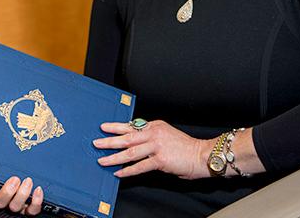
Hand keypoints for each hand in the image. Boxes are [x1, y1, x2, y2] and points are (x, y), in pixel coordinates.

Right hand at [0, 176, 43, 214]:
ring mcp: (16, 207)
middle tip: (15, 179)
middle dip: (7, 191)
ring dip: (22, 194)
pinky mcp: (29, 210)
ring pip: (16, 206)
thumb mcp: (2, 174)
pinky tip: (38, 190)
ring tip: (28, 181)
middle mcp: (3, 202)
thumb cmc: (12, 179)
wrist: (27, 185)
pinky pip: (33, 210)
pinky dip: (36, 200)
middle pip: (0, 202)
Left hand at [93, 120, 211, 179]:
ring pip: (130, 152)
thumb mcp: (167, 134)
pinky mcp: (160, 159)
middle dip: (109, 140)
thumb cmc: (186, 147)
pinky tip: (119, 173)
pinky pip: (140, 166)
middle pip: (127, 137)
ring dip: (114, 157)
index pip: (131, 126)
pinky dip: (128, 171)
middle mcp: (154, 133)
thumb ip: (151, 137)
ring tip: (103, 160)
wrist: (202, 154)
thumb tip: (135, 143)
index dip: (116, 127)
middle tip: (97, 142)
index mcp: (155, 125)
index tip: (104, 127)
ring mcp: (157, 146)